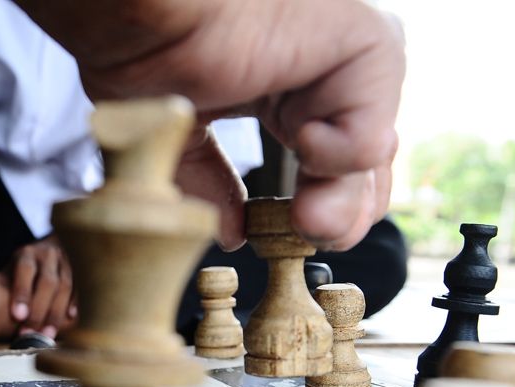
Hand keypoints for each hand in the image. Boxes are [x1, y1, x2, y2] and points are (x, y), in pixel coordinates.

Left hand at [7, 235, 76, 338]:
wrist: (48, 251)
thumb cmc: (23, 272)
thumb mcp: (12, 272)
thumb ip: (6, 288)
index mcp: (27, 253)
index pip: (25, 271)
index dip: (22, 294)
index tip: (17, 316)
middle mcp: (48, 254)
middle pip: (47, 282)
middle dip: (39, 311)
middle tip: (30, 334)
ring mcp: (66, 261)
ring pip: (65, 287)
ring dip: (56, 313)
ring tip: (48, 335)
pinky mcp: (80, 271)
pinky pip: (79, 288)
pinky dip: (74, 303)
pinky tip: (71, 318)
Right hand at [21, 0, 404, 251]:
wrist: (142, 18)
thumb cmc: (143, 50)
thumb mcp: (174, 137)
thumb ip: (209, 184)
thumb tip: (233, 234)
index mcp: (280, 84)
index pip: (322, 163)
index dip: (309, 210)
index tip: (274, 236)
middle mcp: (319, 71)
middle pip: (359, 170)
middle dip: (337, 219)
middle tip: (304, 237)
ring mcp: (344, 61)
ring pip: (371, 160)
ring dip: (338, 205)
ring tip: (304, 215)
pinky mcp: (368, 47)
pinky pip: (372, 134)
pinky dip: (335, 162)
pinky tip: (300, 141)